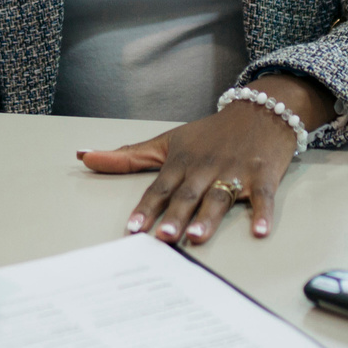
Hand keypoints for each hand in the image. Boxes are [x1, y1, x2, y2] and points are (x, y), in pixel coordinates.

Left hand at [80, 75, 336, 244]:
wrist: (260, 110)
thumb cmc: (211, 133)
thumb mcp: (169, 141)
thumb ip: (128, 156)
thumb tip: (83, 156)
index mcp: (182, 163)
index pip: (160, 188)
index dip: (146, 208)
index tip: (133, 228)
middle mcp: (206, 168)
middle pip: (188, 195)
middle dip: (175, 215)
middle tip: (163, 236)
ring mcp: (235, 171)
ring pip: (220, 196)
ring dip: (209, 217)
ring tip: (198, 236)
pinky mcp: (263, 175)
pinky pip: (263, 197)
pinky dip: (263, 213)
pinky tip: (260, 231)